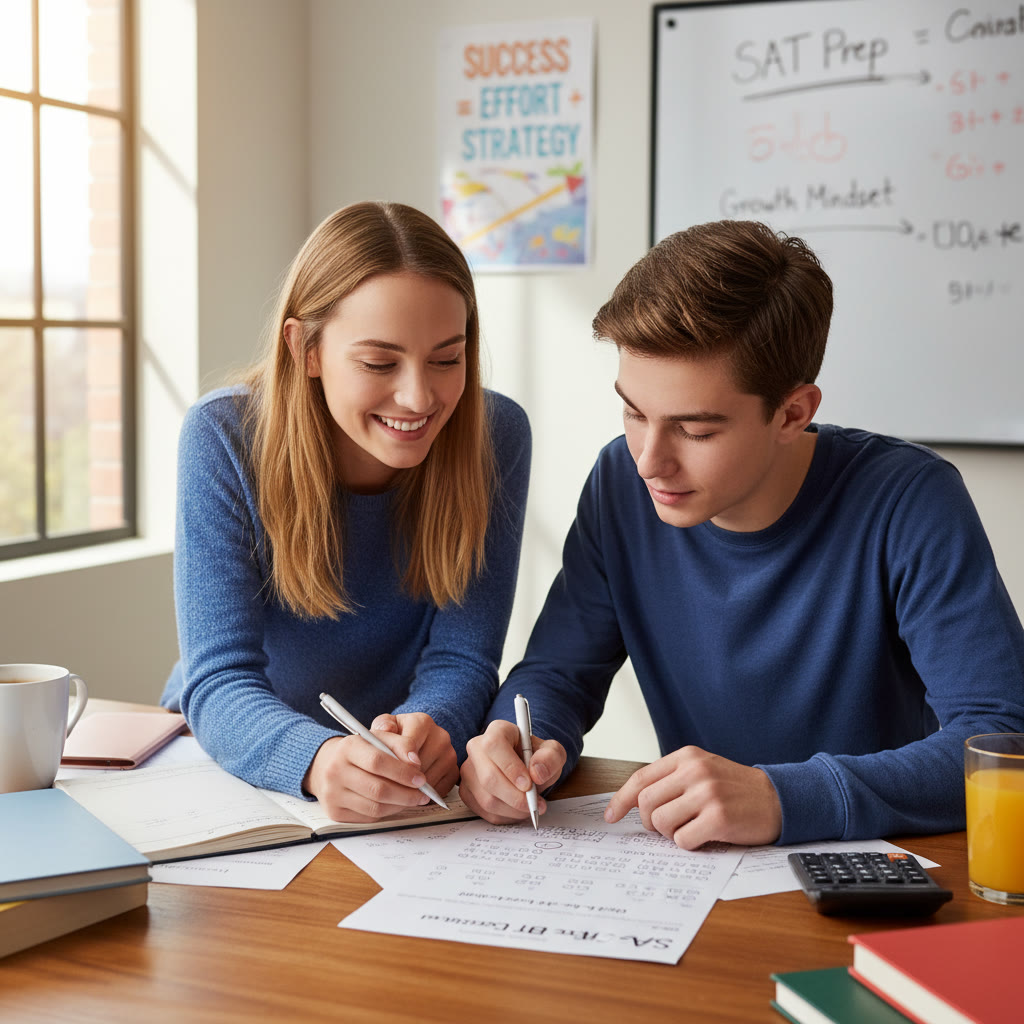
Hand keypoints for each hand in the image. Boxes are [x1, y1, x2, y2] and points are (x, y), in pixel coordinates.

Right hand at [303, 712, 455, 822]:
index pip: (377, 762)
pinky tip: (397, 804)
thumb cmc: (361, 750)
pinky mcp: (334, 813)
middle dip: (406, 794)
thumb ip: (400, 744)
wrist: (327, 765)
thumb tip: (416, 762)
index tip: (422, 778)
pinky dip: (387, 812)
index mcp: (347, 747)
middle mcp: (335, 771)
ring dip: (400, 805)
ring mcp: (332, 794)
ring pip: (375, 807)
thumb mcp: (379, 738)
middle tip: (423, 794)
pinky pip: (368, 817)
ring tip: (414, 799)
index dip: (403, 772)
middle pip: (377, 789)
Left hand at [371, 712, 457, 799]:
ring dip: (412, 790)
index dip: (395, 764)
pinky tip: (412, 792)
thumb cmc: (396, 736)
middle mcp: (441, 737)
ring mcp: (450, 755)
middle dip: (403, 779)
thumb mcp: (385, 726)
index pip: (408, 746)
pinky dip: (424, 796)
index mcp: (422, 722)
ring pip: (429, 781)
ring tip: (398, 790)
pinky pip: (439, 790)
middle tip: (387, 788)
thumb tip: (386, 730)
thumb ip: (382, 726)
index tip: (385, 775)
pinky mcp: (454, 772)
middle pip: (420, 767)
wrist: (415, 742)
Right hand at [459, 719, 565, 823]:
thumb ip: (551, 758)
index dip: (510, 767)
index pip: (494, 745)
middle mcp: (477, 748)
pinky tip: (518, 809)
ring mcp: (469, 771)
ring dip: (513, 809)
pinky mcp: (467, 792)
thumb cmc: (536, 758)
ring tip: (530, 806)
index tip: (529, 784)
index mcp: (497, 731)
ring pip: (487, 799)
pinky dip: (506, 816)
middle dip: (515, 797)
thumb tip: (537, 772)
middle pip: (488, 777)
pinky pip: (485, 812)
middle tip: (535, 803)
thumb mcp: (553, 752)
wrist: (527, 768)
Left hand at [603, 746, 781, 848]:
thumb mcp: (703, 770)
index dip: (621, 800)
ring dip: (671, 834)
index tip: (611, 816)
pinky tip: (705, 836)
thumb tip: (635, 802)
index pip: (640, 778)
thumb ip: (672, 780)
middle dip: (650, 822)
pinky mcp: (718, 818)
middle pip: (646, 804)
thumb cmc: (735, 788)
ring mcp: (707, 794)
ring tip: (691, 829)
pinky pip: (683, 840)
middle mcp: (694, 772)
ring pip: (661, 823)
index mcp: (686, 757)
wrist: (778, 798)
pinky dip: (689, 844)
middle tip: (667, 827)